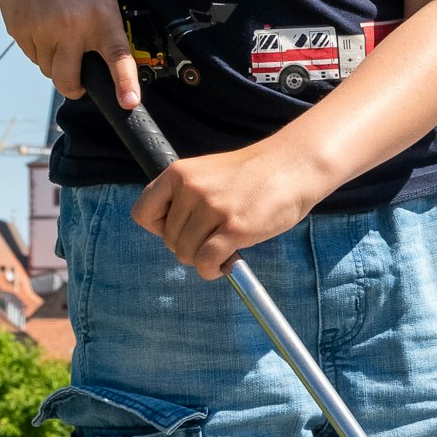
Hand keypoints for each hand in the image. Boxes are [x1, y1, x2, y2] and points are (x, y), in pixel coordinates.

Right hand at [0, 0, 137, 114]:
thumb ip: (102, 27)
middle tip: (78, 84)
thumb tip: (100, 63)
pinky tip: (40, 24)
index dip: (124, 83)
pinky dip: (38, 48)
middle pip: (68, 80)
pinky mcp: (19, 31)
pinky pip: (32, 56)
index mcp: (99, 16)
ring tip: (56, 32)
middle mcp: (70, 26)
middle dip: (74, 87)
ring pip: (48, 69)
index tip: (128, 101)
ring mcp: (42, 30)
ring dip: (54, 62)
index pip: (117, 56)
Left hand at [133, 141, 329, 280]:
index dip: (159, 228)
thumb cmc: (254, 174)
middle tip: (212, 239)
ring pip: (186, 253)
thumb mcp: (209, 173)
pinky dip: (212, 270)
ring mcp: (213, 208)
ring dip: (202, 260)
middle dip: (187, 246)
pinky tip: (224, 265)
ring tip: (222, 250)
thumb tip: (173, 234)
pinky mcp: (235, 228)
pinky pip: (206, 261)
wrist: (294, 165)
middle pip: (169, 239)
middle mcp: (192, 189)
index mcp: (179, 173)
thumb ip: (187, 196)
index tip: (181, 228)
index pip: (143, 213)